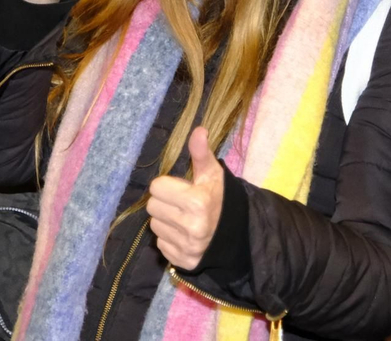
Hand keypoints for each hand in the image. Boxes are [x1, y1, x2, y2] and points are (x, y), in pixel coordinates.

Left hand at [147, 127, 225, 270]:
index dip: (167, 185)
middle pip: (152, 207)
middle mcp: (190, 226)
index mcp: (197, 202)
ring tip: (182, 217)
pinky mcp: (182, 261)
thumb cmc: (221, 199)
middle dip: (164, 202)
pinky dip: (169, 237)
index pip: (156, 187)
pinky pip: (160, 244)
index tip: (181, 188)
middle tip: (180, 202)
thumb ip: (201, 153)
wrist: (237, 234)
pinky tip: (183, 233)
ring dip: (165, 220)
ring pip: (154, 226)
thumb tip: (198, 129)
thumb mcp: (213, 174)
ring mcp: (186, 246)